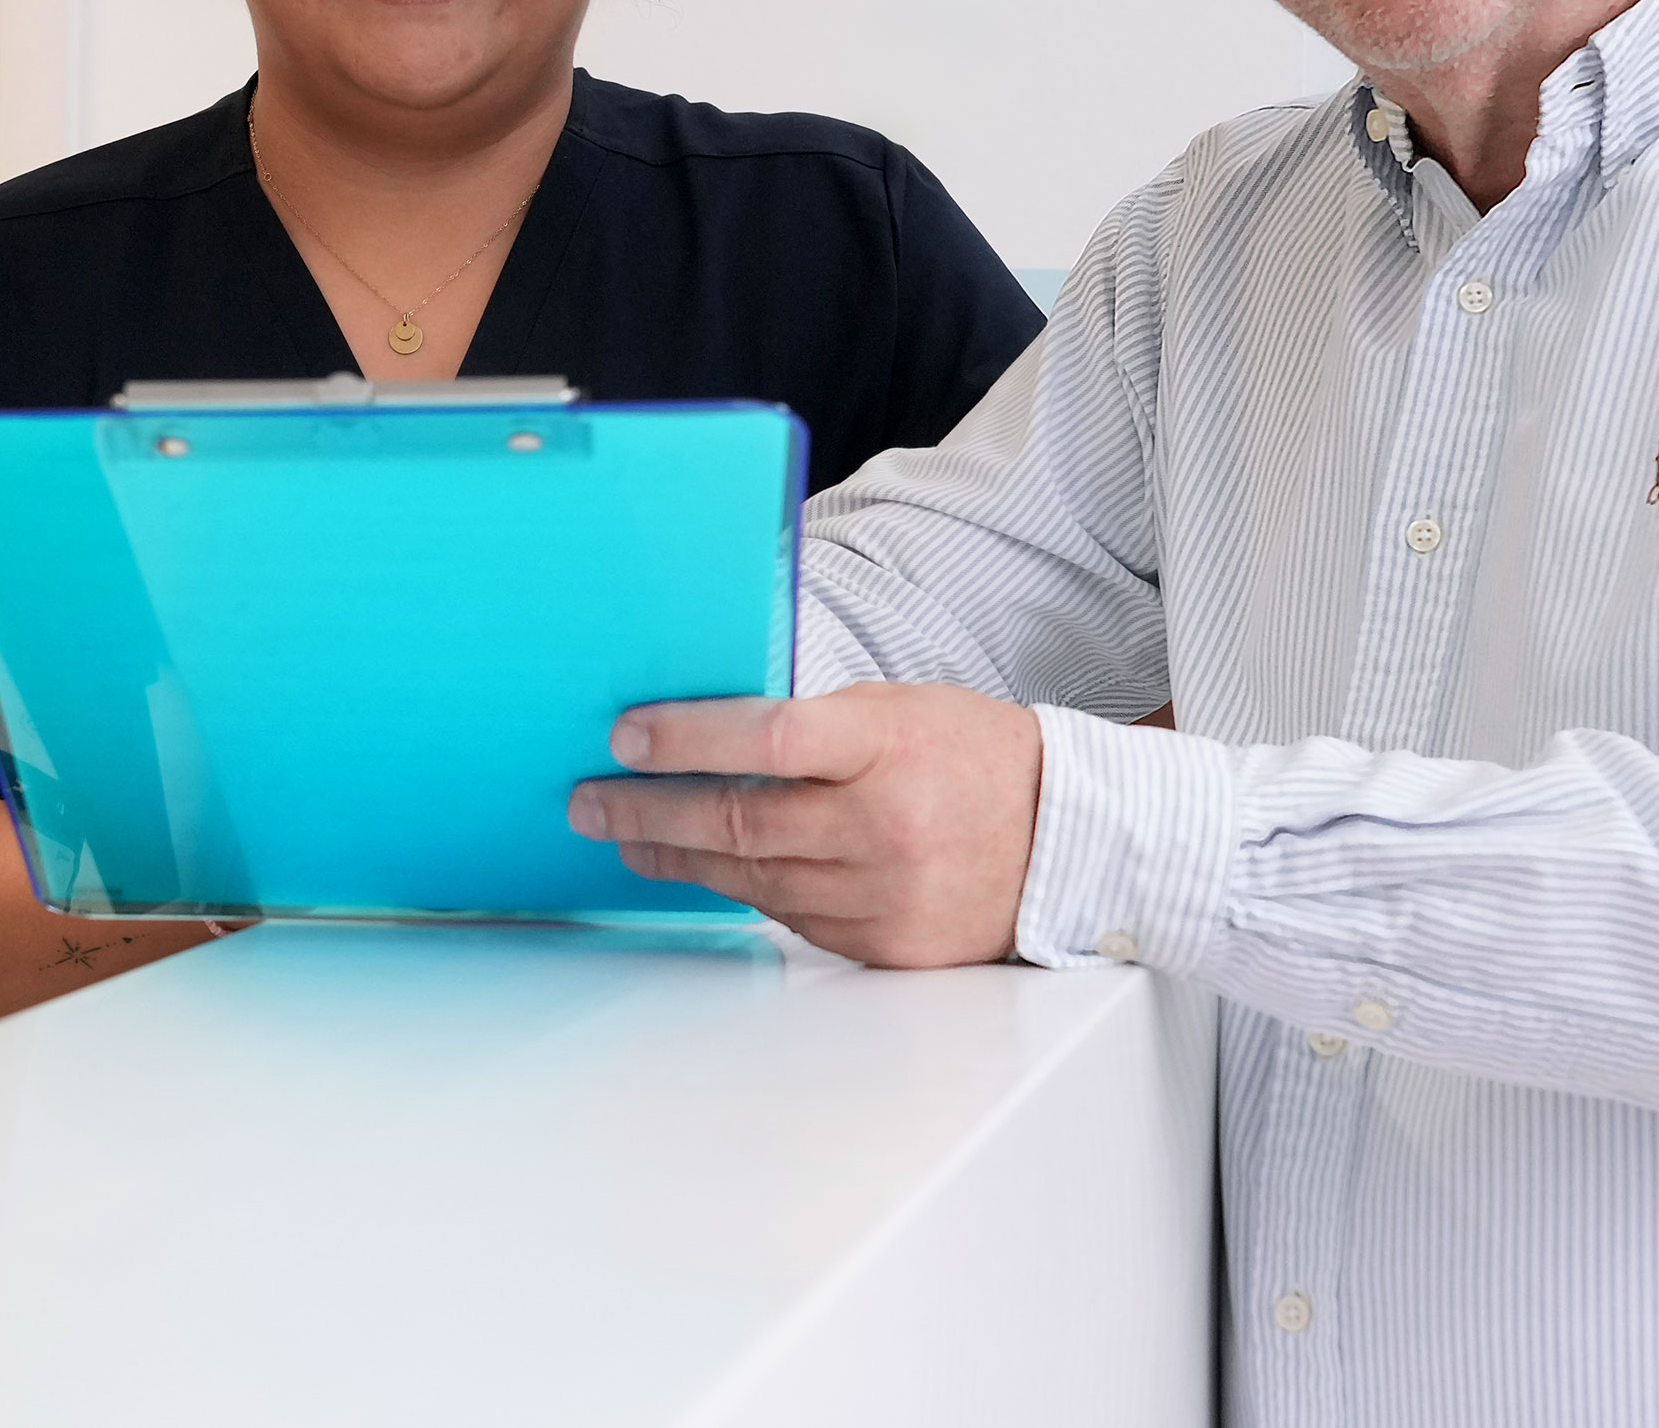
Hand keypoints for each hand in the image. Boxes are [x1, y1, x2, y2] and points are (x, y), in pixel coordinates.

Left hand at [566, 683, 1043, 967]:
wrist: (1067, 839)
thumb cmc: (973, 756)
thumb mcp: (900, 710)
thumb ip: (814, 725)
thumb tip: (705, 739)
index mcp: (891, 747)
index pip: (769, 737)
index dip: (687, 738)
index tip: (625, 738)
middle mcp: (888, 826)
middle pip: (741, 821)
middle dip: (650, 811)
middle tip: (591, 802)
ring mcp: (887, 895)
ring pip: (754, 879)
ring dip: (681, 856)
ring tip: (629, 836)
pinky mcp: (888, 948)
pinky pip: (794, 919)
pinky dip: (746, 891)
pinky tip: (709, 869)